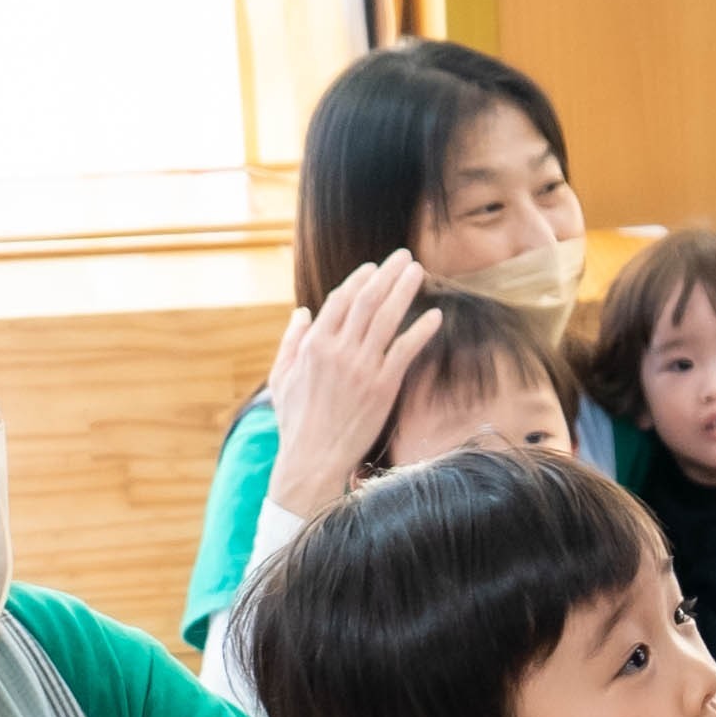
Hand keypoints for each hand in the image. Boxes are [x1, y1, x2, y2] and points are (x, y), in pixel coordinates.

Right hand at [262, 256, 440, 517]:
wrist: (312, 460)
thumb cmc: (296, 422)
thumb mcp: (281, 378)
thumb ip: (291, 341)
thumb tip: (302, 312)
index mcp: (313, 345)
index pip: (340, 301)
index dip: (358, 281)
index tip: (373, 267)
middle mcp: (338, 350)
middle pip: (367, 301)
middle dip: (387, 274)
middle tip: (404, 256)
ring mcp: (362, 368)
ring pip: (387, 318)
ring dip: (404, 290)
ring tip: (418, 271)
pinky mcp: (382, 388)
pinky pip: (405, 351)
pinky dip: (421, 330)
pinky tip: (434, 315)